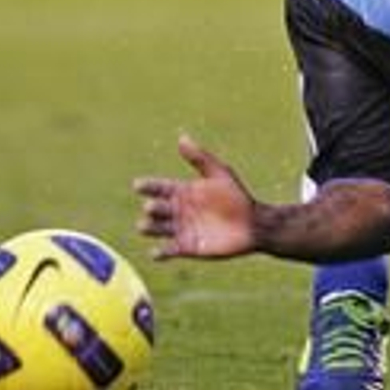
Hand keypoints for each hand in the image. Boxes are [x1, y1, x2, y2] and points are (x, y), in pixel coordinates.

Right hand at [133, 133, 259, 260]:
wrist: (252, 223)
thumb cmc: (237, 196)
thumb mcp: (219, 173)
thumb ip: (200, 157)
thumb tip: (181, 137)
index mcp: (184, 191)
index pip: (160, 188)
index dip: (148, 186)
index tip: (137, 185)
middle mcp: (179, 210)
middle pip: (156, 208)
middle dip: (152, 207)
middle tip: (151, 206)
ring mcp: (181, 229)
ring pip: (157, 229)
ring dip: (149, 228)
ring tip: (144, 225)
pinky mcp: (187, 248)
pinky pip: (169, 251)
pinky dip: (160, 253)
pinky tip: (156, 252)